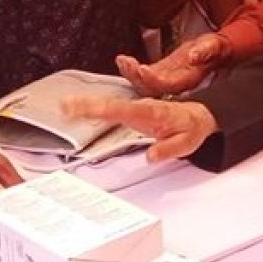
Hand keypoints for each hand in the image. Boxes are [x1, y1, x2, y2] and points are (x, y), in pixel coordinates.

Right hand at [61, 95, 217, 161]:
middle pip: (110, 105)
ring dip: (87, 105)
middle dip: (87, 104)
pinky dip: (95, 108)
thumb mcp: (186, 143)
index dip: (102, 109)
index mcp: (152, 113)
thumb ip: (168, 149)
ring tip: (65, 107)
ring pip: (109, 105)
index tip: (85, 108)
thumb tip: (150, 156)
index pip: (123, 110)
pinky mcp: (133, 111)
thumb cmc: (190, 128)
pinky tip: (79, 110)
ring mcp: (136, 108)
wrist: (197, 117)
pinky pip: (112, 109)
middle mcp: (141, 107)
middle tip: (65, 105)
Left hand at [117, 35, 228, 96]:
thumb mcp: (213, 45)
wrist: (214, 50)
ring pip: (143, 83)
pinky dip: (131, 69)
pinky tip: (123, 60)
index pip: (167, 85)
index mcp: (187, 79)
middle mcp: (175, 83)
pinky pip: (142, 75)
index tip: (142, 68)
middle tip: (127, 63)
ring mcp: (166, 79)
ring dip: (131, 73)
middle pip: (151, 87)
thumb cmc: (215, 49)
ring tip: (123, 61)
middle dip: (137, 76)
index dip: (153, 79)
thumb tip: (194, 56)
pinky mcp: (160, 73)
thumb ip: (205, 51)